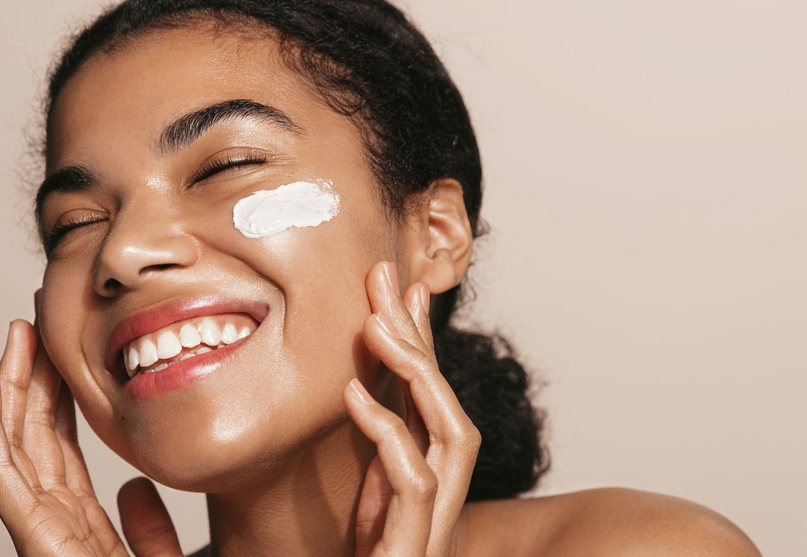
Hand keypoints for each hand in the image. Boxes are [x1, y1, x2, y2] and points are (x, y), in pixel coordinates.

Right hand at [0, 306, 183, 555]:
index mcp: (80, 524)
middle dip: (28, 380)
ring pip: (11, 443)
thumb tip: (134, 488)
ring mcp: (37, 529)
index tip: (58, 353)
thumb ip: (148, 527)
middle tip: (29, 327)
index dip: (54, 399)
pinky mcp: (33, 537)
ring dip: (6, 387)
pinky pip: (0, 471)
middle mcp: (52, 522)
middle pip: (31, 438)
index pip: (59, 449)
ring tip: (9, 337)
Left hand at [345, 262, 481, 555]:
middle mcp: (436, 495)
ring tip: (376, 325)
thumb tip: (361, 389)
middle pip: (446, 403)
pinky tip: (355, 394)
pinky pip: (412, 484)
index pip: (429, 397)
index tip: (398, 284)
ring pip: (451, 436)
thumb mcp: (358, 498)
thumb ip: (367, 445)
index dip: (419, 339)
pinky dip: (389, 434)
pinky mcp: (412, 547)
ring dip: (419, 376)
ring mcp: (430, 522)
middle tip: (386, 277)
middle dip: (419, 339)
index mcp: (422, 479)